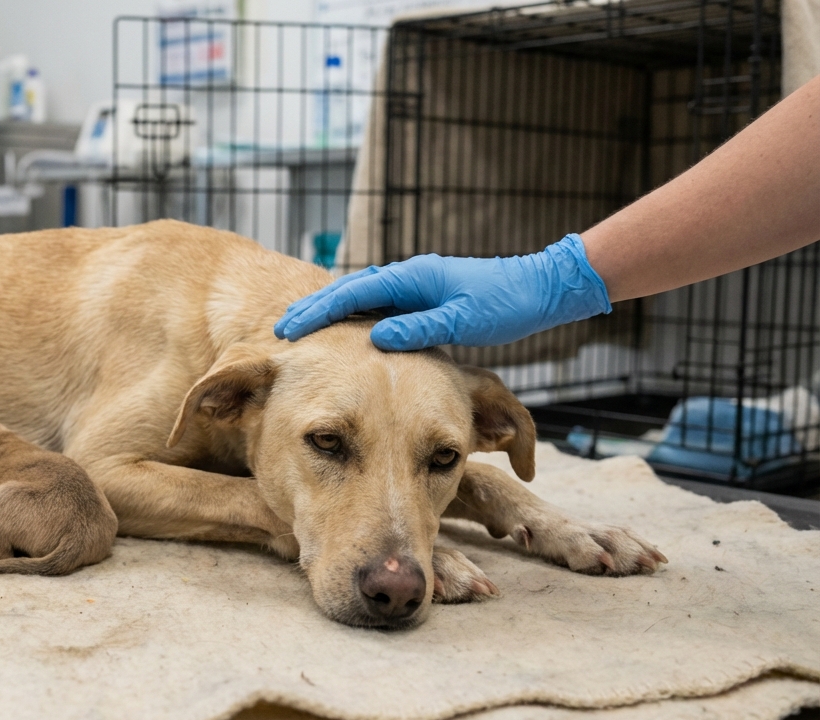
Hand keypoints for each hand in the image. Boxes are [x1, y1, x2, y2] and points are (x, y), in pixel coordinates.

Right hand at [273, 234, 611, 350]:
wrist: (540, 290)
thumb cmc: (506, 305)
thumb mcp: (464, 320)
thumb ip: (420, 329)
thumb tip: (376, 339)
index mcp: (412, 278)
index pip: (352, 294)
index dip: (317, 313)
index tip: (288, 330)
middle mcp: (408, 278)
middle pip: (347, 292)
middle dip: (313, 311)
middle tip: (281, 331)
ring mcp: (414, 287)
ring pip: (360, 299)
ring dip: (330, 314)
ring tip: (302, 333)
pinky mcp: (423, 299)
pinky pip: (377, 308)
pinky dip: (353, 319)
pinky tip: (344, 337)